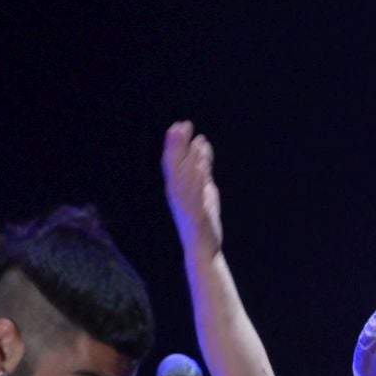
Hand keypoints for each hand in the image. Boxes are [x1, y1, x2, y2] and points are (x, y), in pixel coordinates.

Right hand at [162, 121, 222, 259]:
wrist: (203, 249)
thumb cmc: (202, 220)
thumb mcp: (203, 190)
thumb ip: (202, 170)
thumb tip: (202, 148)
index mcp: (176, 188)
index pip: (172, 161)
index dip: (174, 143)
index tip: (179, 126)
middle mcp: (176, 194)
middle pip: (174, 165)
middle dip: (178, 144)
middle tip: (182, 125)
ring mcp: (185, 204)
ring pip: (185, 176)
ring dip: (190, 157)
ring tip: (196, 140)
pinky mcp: (196, 214)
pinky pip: (196, 193)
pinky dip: (198, 178)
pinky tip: (201, 165)